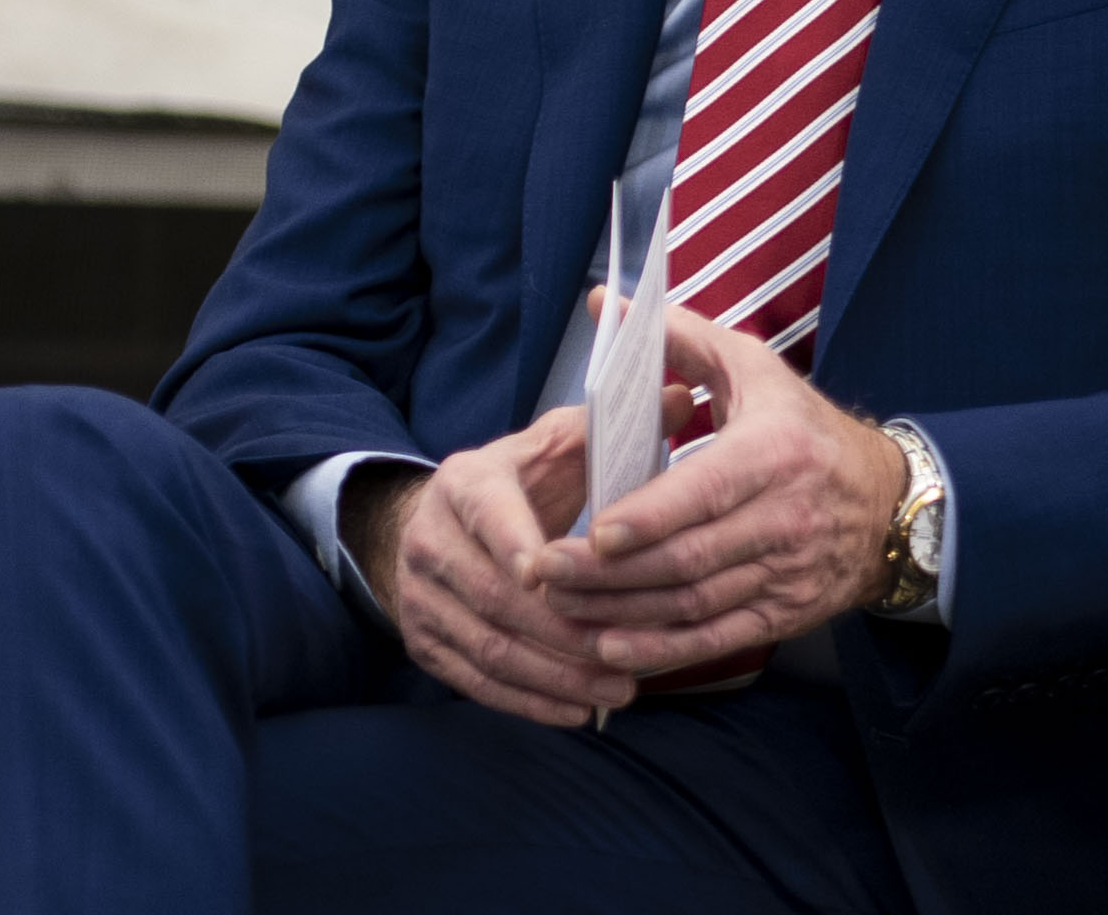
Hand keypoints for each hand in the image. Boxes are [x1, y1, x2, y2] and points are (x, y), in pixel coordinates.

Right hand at [349, 408, 641, 726]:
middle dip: (562, 631)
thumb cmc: (516, 486)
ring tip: (618, 688)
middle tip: (624, 651)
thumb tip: (684, 397)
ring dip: (556, 675)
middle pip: (494, 596)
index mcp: (466, 483)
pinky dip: (529, 702)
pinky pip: (477, 682)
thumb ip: (611, 430)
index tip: (547, 572)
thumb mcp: (551, 448)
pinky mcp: (425, 641)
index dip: (515, 543)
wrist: (434, 527)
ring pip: (489, 646)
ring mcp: (422, 596)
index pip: (488, 514)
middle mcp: (432, 539)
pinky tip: (578, 711)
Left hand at [528, 299, 908, 675]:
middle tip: (545, 572)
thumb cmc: (805, 427)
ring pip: (694, 603)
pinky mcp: (783, 613)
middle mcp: (784, 518)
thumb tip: (605, 306)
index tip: (597, 530)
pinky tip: (610, 647)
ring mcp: (785, 572)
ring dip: (623, 613)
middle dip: (611, 573)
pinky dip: (661, 649)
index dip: (651, 517)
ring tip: (560, 607)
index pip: (706, 492)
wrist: (888, 504)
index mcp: (774, 452)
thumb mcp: (754, 370)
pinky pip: (715, 638)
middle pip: (688, 557)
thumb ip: (679, 337)